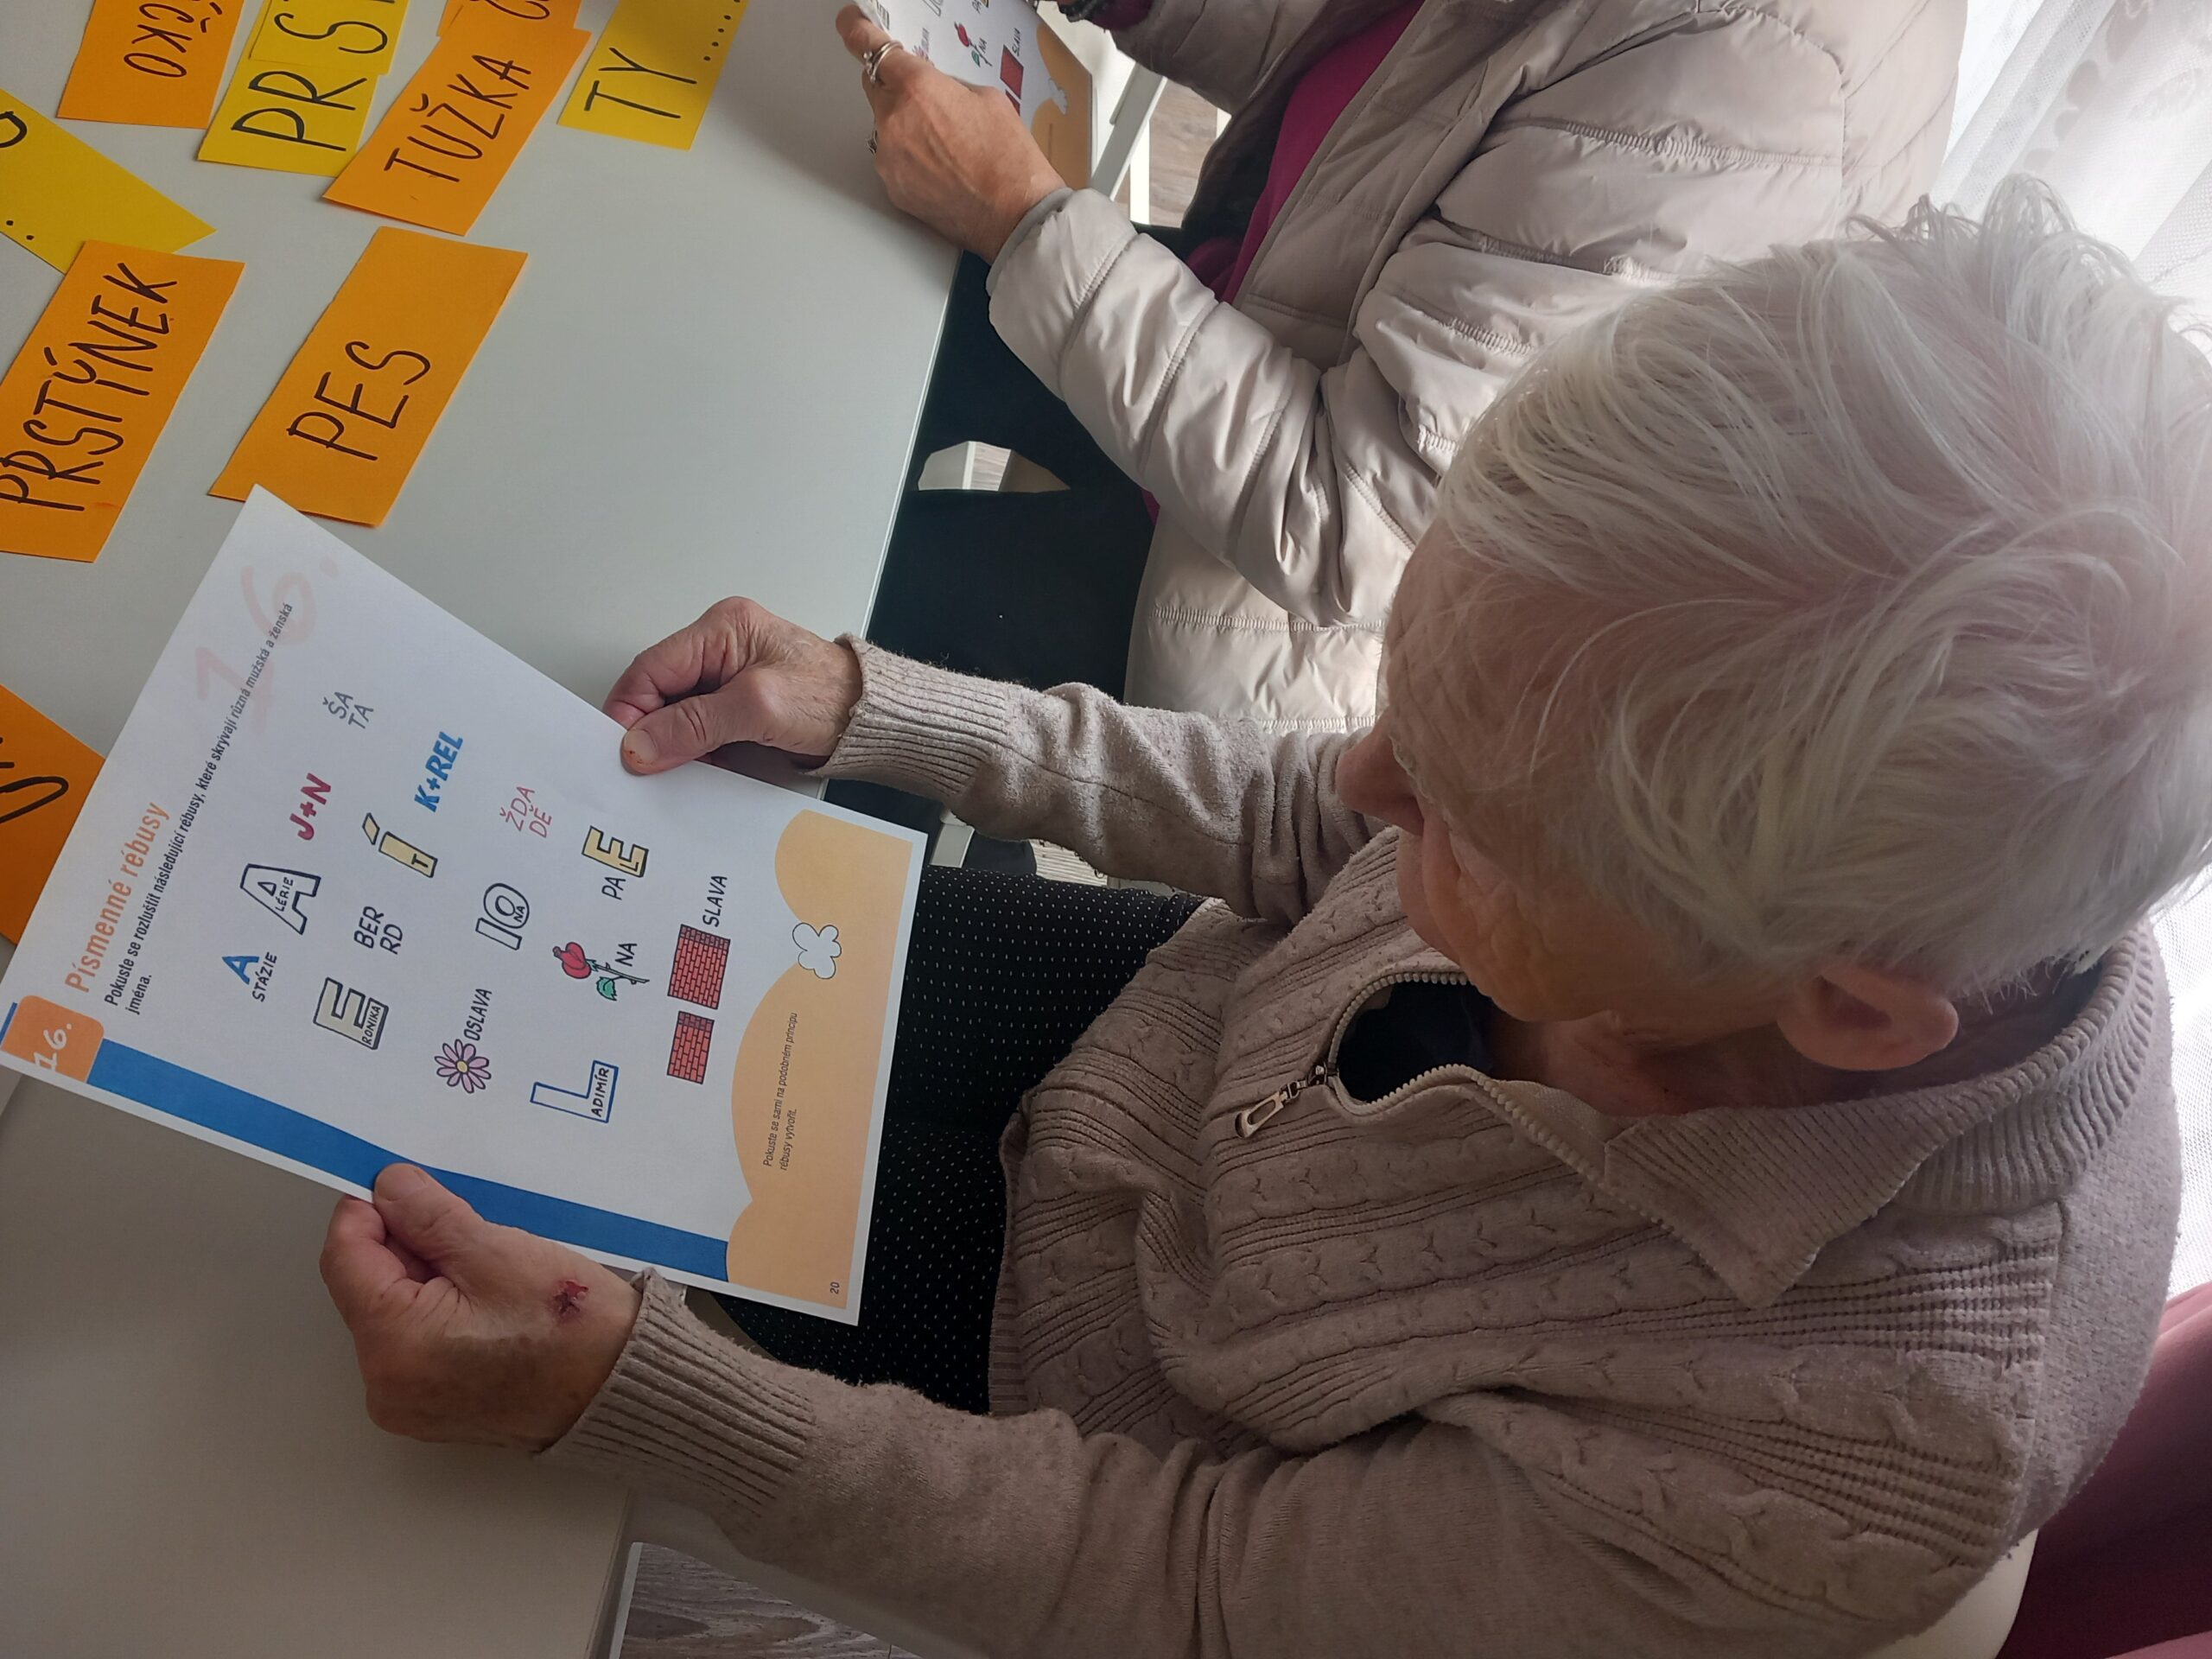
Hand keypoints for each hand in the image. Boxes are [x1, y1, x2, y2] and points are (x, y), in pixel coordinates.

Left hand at [320, 1165, 639, 1450]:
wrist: (623, 1391)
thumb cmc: (571, 1328)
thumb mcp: (497, 1252)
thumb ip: (429, 1216)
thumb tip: (388, 1187)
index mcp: (392, 1347)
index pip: (345, 1257)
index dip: (370, 1210)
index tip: (404, 1185)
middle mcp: (385, 1386)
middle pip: (368, 1287)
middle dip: (408, 1246)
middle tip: (467, 1227)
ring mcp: (408, 1404)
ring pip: (394, 1313)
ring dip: (427, 1277)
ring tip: (488, 1267)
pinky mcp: (434, 1409)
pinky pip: (416, 1343)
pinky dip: (441, 1310)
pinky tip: (488, 1300)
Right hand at [603, 597, 863, 774]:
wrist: (876, 722)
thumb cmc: (832, 698)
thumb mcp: (757, 708)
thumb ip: (695, 724)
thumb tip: (639, 744)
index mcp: (721, 630)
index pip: (652, 669)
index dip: (629, 709)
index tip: (621, 749)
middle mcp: (720, 648)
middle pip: (660, 691)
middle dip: (650, 730)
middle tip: (641, 769)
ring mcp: (730, 677)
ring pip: (677, 713)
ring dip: (672, 744)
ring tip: (672, 773)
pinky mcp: (740, 705)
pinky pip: (700, 728)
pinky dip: (694, 751)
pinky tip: (698, 770)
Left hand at [837, 4, 1064, 259]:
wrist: (1016, 215)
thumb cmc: (1009, 161)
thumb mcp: (986, 97)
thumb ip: (945, 84)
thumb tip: (930, 87)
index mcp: (917, 88)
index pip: (870, 48)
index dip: (857, 31)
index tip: (851, 25)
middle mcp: (894, 121)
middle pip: (875, 87)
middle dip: (895, 87)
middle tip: (928, 101)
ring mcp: (889, 158)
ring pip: (885, 127)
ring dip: (906, 128)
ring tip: (947, 148)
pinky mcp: (893, 188)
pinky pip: (892, 161)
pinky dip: (909, 160)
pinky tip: (942, 169)